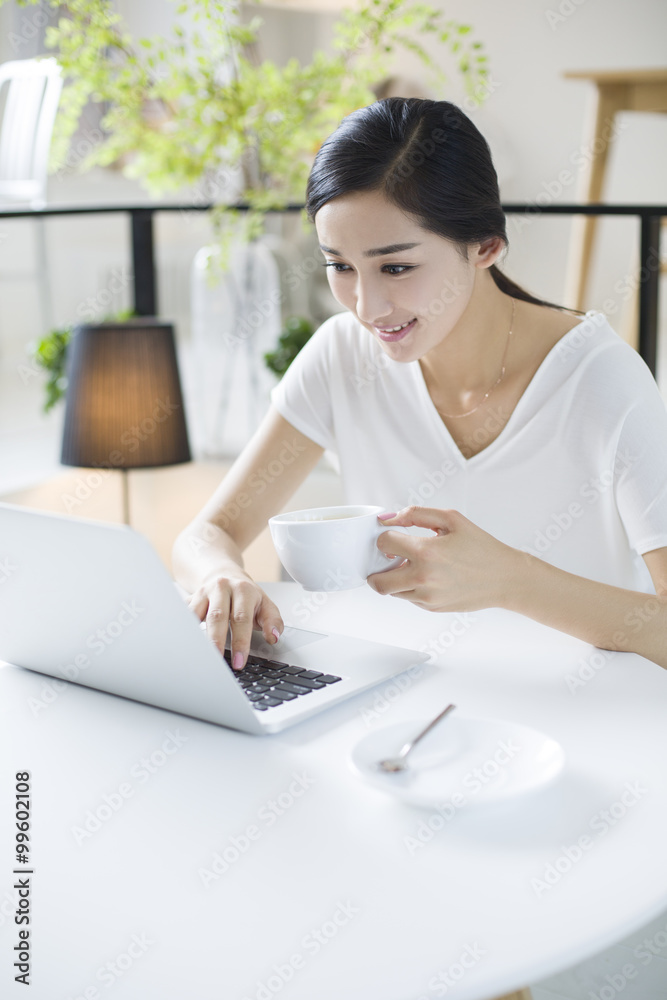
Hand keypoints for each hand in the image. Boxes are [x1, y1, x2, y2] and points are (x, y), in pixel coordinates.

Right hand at [186, 573, 282, 669]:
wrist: (226, 575)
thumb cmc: (246, 596)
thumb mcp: (266, 605)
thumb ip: (273, 622)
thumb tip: (273, 637)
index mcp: (243, 590)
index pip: (242, 618)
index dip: (240, 642)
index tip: (239, 661)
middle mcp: (222, 588)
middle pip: (217, 616)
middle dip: (217, 641)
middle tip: (218, 662)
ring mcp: (204, 592)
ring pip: (197, 615)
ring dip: (198, 636)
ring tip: (200, 655)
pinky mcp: (191, 598)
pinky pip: (185, 614)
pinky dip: (185, 628)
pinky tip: (185, 642)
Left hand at [367, 506, 519, 611]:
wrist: (504, 578)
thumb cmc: (480, 546)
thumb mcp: (451, 519)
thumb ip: (416, 514)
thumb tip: (388, 519)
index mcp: (426, 552)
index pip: (384, 543)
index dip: (385, 537)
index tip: (394, 536)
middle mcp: (423, 578)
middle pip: (377, 581)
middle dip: (377, 568)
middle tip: (388, 559)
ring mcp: (426, 597)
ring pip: (391, 592)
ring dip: (393, 579)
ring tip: (411, 566)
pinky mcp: (431, 608)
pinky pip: (408, 598)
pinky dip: (409, 588)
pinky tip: (427, 576)